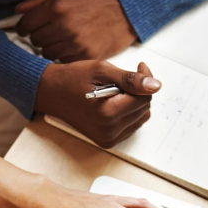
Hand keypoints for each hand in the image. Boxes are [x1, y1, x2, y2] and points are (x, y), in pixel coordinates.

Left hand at [15, 0, 135, 61]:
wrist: (128, 7)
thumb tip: (19, 10)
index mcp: (57, 6)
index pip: (26, 24)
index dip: (23, 26)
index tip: (25, 28)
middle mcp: (64, 26)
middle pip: (36, 41)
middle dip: (38, 36)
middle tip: (48, 32)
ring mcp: (76, 44)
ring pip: (48, 54)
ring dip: (51, 48)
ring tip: (61, 39)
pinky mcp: (86, 57)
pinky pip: (64, 62)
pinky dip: (65, 56)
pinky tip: (72, 47)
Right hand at [35, 59, 160, 147]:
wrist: (52, 94)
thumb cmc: (74, 78)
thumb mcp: (102, 70)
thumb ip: (131, 79)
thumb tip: (155, 86)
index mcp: (107, 113)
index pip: (144, 97)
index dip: (145, 80)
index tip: (139, 66)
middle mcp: (109, 130)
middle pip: (144, 108)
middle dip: (141, 91)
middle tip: (126, 77)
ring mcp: (108, 138)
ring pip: (140, 118)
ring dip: (135, 102)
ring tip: (118, 91)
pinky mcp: (107, 141)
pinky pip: (131, 126)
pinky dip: (129, 113)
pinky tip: (116, 102)